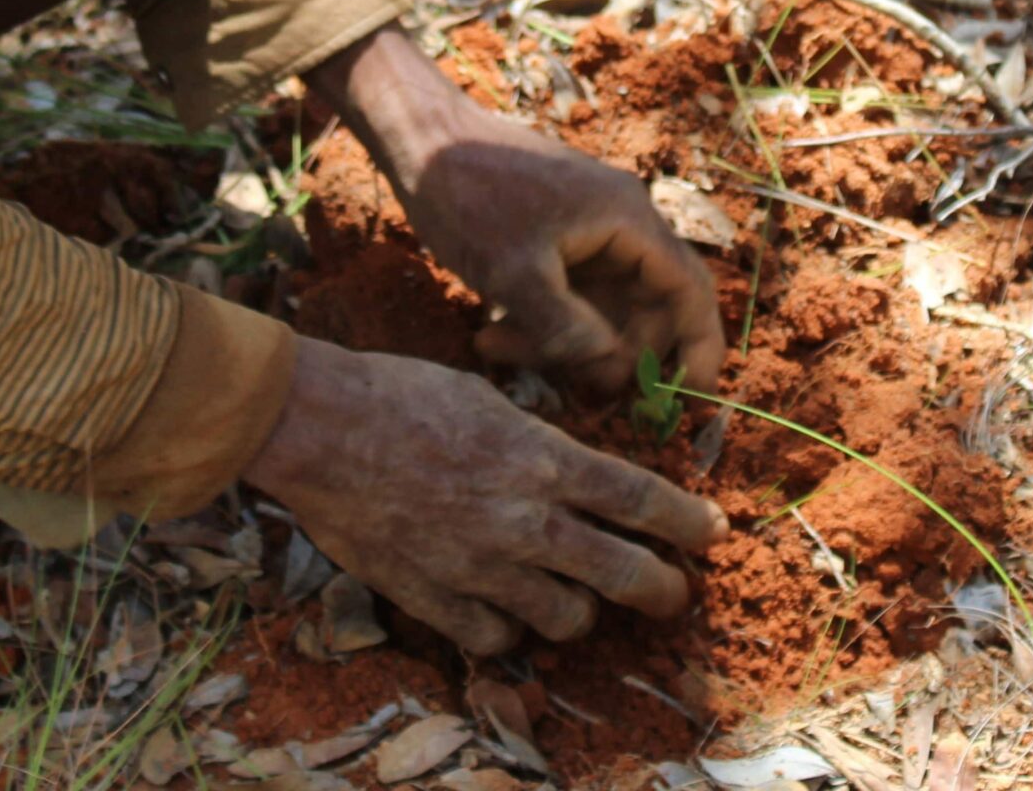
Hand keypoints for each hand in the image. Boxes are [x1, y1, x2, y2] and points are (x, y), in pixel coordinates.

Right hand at [245, 336, 727, 651]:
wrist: (320, 425)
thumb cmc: (400, 393)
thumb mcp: (488, 397)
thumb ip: (536, 443)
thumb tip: (570, 471)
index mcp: (542, 459)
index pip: (642, 501)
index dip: (688, 523)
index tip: (711, 532)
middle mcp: (524, 520)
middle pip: (625, 574)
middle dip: (662, 590)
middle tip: (672, 593)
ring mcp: (481, 566)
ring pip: (567, 619)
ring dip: (581, 612)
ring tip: (576, 601)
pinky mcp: (435, 597)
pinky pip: (496, 639)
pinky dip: (507, 630)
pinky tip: (502, 611)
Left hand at [306, 26, 725, 397]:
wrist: (418, 138)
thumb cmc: (466, 195)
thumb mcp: (510, 273)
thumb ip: (565, 328)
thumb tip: (611, 366)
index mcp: (626, 218)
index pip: (687, 287)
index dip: (699, 345)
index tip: (693, 398)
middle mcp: (619, 221)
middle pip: (645, 307)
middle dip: (610, 353)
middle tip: (569, 385)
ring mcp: (587, 229)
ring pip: (600, 308)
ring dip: (562, 342)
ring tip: (499, 348)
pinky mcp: (555, 237)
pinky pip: (568, 295)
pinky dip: (540, 323)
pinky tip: (490, 336)